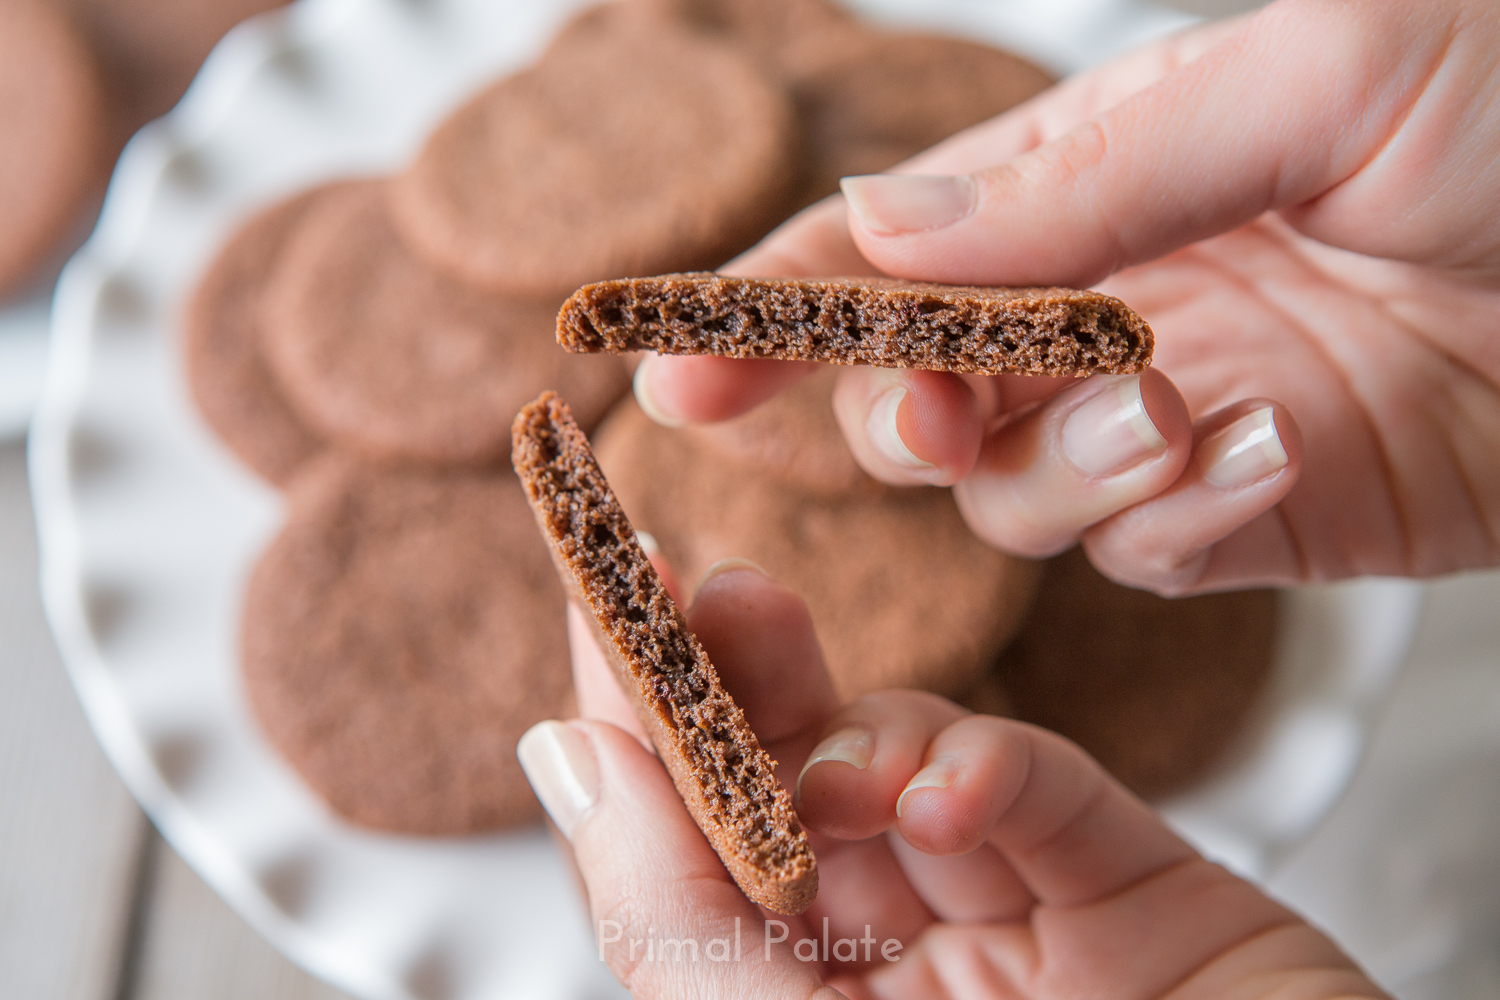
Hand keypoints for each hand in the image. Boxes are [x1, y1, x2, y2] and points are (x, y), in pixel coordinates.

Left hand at [518, 564, 1387, 997]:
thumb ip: (677, 924)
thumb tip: (559, 759)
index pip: (680, 855)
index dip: (631, 726)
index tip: (596, 600)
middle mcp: (887, 970)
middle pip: (781, 786)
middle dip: (726, 678)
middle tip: (676, 572)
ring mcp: (1007, 921)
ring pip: (900, 762)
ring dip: (852, 721)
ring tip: (820, 721)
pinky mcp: (1128, 884)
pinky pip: (1044, 790)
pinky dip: (991, 771)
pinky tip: (951, 802)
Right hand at [633, 0, 1499, 594]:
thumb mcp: (1312, 76)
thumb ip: (1085, 172)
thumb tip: (880, 224)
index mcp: (1103, 185)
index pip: (889, 258)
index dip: (772, 312)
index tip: (670, 360)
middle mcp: (1117, 310)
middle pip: (922, 397)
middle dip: (897, 415)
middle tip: (932, 413)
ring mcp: (1183, 422)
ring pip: (1025, 498)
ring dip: (1066, 470)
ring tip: (1173, 412)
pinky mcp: (1265, 517)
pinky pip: (1156, 556)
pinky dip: (1179, 525)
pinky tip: (1264, 453)